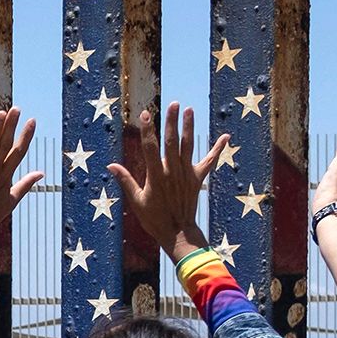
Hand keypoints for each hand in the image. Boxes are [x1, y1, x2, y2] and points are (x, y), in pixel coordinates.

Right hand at [109, 102, 227, 260]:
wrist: (178, 233)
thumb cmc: (154, 219)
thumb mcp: (136, 201)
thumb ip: (125, 180)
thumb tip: (111, 165)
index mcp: (156, 176)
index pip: (150, 147)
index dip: (147, 130)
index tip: (145, 114)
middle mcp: (172, 171)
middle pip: (171, 141)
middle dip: (171, 122)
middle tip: (173, 104)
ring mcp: (187, 174)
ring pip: (188, 146)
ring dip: (189, 127)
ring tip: (189, 110)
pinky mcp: (197, 179)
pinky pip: (209, 161)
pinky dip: (218, 149)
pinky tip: (225, 136)